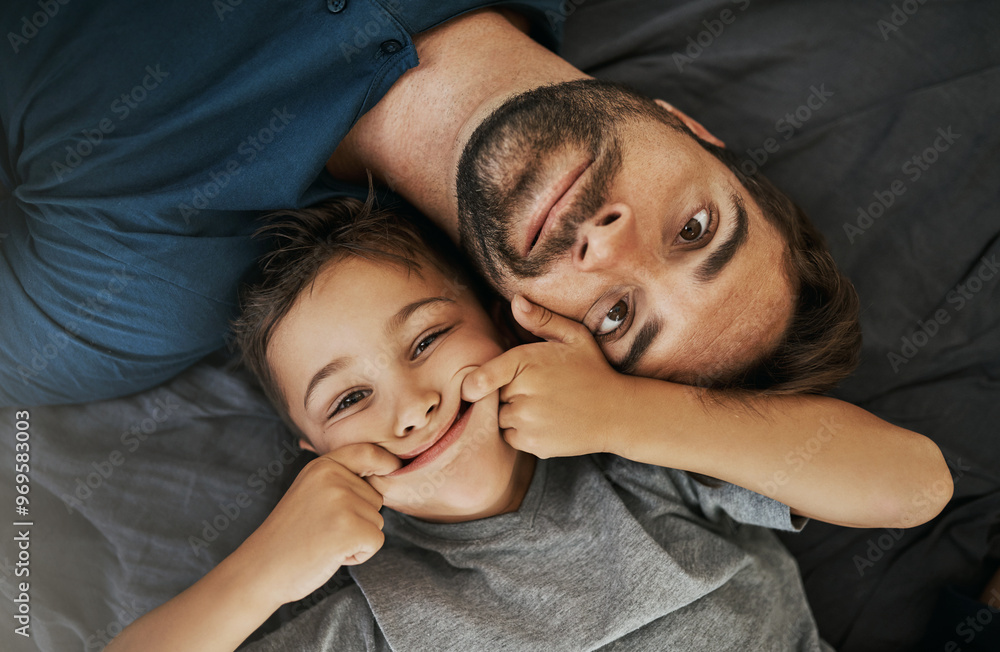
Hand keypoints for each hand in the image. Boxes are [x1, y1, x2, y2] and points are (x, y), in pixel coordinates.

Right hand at [242, 444, 399, 604]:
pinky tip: (331, 555)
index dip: (386, 462)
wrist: (261, 569)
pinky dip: (359, 554)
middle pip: (376, 496)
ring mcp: (342, 503)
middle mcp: (333, 479)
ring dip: (357, 537)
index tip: (394, 469)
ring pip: (377, 521)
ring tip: (324, 541)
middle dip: (359, 518)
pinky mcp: (350, 530)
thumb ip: (339, 479)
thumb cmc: (288, 534)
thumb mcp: (309, 491)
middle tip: (324, 529)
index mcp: (323, 466)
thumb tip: (383, 470)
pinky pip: (376, 541)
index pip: (368, 453)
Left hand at [462, 295, 635, 458]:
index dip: (474, 383)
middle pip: (492, 396)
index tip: (476, 386)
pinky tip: (544, 421)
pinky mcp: (533, 444)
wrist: (617, 412)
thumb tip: (516, 300)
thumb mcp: (573, 336)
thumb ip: (542, 319)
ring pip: (500, 417)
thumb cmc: (593, 370)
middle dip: (506, 392)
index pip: (480, 378)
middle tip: (535, 389)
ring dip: (512, 413)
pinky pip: (510, 437)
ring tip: (541, 405)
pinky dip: (520, 432)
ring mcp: (528, 420)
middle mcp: (524, 393)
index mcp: (526, 363)